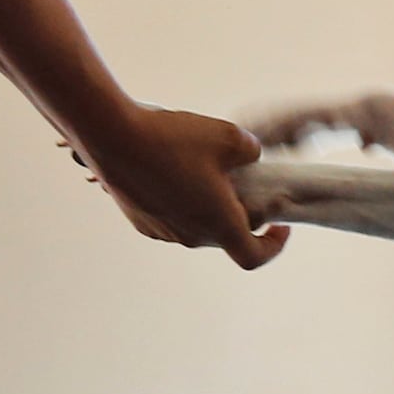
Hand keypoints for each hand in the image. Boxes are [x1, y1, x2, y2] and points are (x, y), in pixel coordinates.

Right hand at [78, 107, 287, 267]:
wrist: (113, 137)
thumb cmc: (173, 139)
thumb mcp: (229, 136)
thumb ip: (252, 151)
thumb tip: (251, 156)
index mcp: (217, 224)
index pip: (253, 256)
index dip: (273, 246)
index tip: (280, 226)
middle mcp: (190, 236)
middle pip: (225, 235)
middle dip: (241, 213)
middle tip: (246, 182)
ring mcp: (162, 230)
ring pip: (198, 225)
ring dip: (210, 206)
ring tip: (208, 169)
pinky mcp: (141, 219)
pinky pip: (173, 216)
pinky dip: (185, 201)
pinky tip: (177, 168)